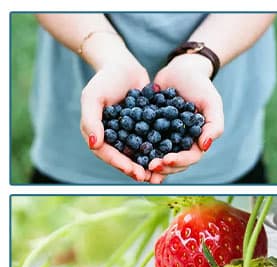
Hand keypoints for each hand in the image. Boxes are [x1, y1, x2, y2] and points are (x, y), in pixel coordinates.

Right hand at [80, 61, 151, 181]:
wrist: (123, 65)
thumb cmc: (104, 79)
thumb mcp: (93, 97)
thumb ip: (91, 121)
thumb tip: (94, 145)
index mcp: (99, 135)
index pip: (109, 155)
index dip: (122, 165)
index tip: (136, 173)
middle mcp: (115, 138)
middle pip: (125, 158)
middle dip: (138, 170)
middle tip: (151, 179)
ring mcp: (130, 134)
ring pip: (140, 153)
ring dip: (150, 164)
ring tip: (162, 173)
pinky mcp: (146, 128)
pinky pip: (153, 141)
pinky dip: (161, 149)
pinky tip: (172, 155)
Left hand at [149, 54, 224, 183]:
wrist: (181, 69)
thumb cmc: (201, 85)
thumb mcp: (212, 102)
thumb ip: (214, 125)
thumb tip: (205, 147)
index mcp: (197, 140)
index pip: (190, 157)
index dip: (179, 161)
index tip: (166, 160)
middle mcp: (182, 143)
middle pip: (173, 162)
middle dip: (162, 167)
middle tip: (150, 167)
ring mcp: (166, 137)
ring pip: (158, 156)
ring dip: (149, 164)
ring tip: (138, 167)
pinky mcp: (152, 129)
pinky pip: (144, 141)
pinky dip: (137, 148)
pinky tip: (127, 151)